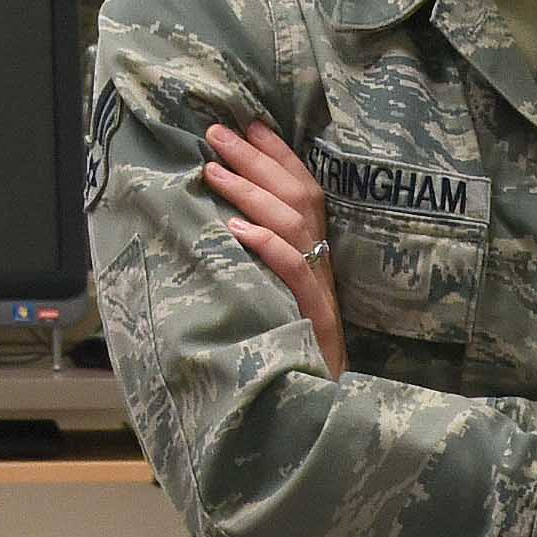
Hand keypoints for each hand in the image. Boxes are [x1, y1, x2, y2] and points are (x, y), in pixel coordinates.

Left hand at [203, 121, 345, 375]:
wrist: (319, 412)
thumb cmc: (291, 359)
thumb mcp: (272, 302)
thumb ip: (257, 268)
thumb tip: (220, 229)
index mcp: (317, 258)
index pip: (304, 191)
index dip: (279, 155)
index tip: (249, 124)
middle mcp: (324, 267)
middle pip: (298, 197)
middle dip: (257, 160)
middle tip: (217, 133)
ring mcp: (322, 293)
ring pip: (294, 225)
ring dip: (251, 192)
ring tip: (213, 169)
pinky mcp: (316, 321)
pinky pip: (296, 272)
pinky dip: (268, 246)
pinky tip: (236, 229)